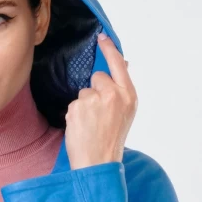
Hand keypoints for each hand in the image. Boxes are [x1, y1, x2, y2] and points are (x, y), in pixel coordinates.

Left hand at [65, 32, 136, 168]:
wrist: (98, 164)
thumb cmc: (112, 140)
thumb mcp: (126, 113)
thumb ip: (121, 90)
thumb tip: (122, 64)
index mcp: (129, 96)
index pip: (118, 64)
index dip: (109, 49)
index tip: (102, 37)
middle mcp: (113, 95)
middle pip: (97, 77)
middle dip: (95, 90)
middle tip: (99, 114)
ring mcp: (94, 101)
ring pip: (84, 92)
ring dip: (84, 106)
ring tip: (91, 125)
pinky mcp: (77, 108)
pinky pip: (73, 104)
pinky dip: (75, 115)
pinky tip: (82, 129)